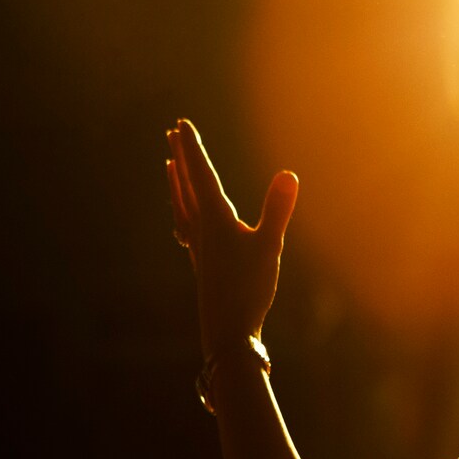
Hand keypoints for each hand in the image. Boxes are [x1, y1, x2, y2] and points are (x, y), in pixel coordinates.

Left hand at [166, 120, 298, 358]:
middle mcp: (201, 230)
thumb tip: (289, 174)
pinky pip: (186, 227)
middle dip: (181, 158)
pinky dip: (183, 212)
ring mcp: (199, 247)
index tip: (182, 124)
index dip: (193, 149)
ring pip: (182, 206)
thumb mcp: (269, 247)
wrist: (227, 334)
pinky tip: (185, 219)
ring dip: (177, 182)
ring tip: (169, 165)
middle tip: (173, 133)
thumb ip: (277, 210)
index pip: (201, 176)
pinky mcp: (203, 263)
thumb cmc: (249, 290)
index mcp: (215, 220)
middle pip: (186, 186)